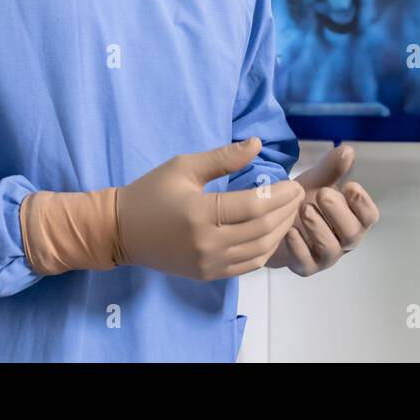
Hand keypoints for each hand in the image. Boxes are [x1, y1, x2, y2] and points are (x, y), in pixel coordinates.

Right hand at [116, 137, 303, 280]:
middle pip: (261, 230)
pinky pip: (248, 266)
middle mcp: (206, 244)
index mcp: (199, 214)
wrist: (120, 231)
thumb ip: (223, 157)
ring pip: (259, 251)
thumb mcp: (184, 166)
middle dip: (286, 211)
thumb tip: (257, 143)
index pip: (253, 207)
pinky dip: (266, 250)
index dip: (280, 196)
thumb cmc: (151, 192)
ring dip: (280, 231)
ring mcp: (208, 264)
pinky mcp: (207, 275)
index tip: (294, 183)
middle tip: (298, 194)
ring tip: (290, 212)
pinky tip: (273, 233)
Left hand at [265, 145, 379, 276]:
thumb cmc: (301, 200)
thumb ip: (331, 169)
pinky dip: (299, 246)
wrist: (271, 219)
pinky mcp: (304, 267)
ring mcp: (324, 256)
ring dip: (318, 228)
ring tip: (303, 208)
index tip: (350, 186)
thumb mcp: (315, 181)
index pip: (369, 217)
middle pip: (352, 234)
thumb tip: (348, 151)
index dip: (363, 203)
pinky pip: (306, 263)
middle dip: (338, 213)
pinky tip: (289, 230)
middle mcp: (342, 240)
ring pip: (331, 250)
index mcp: (352, 218)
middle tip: (322, 193)